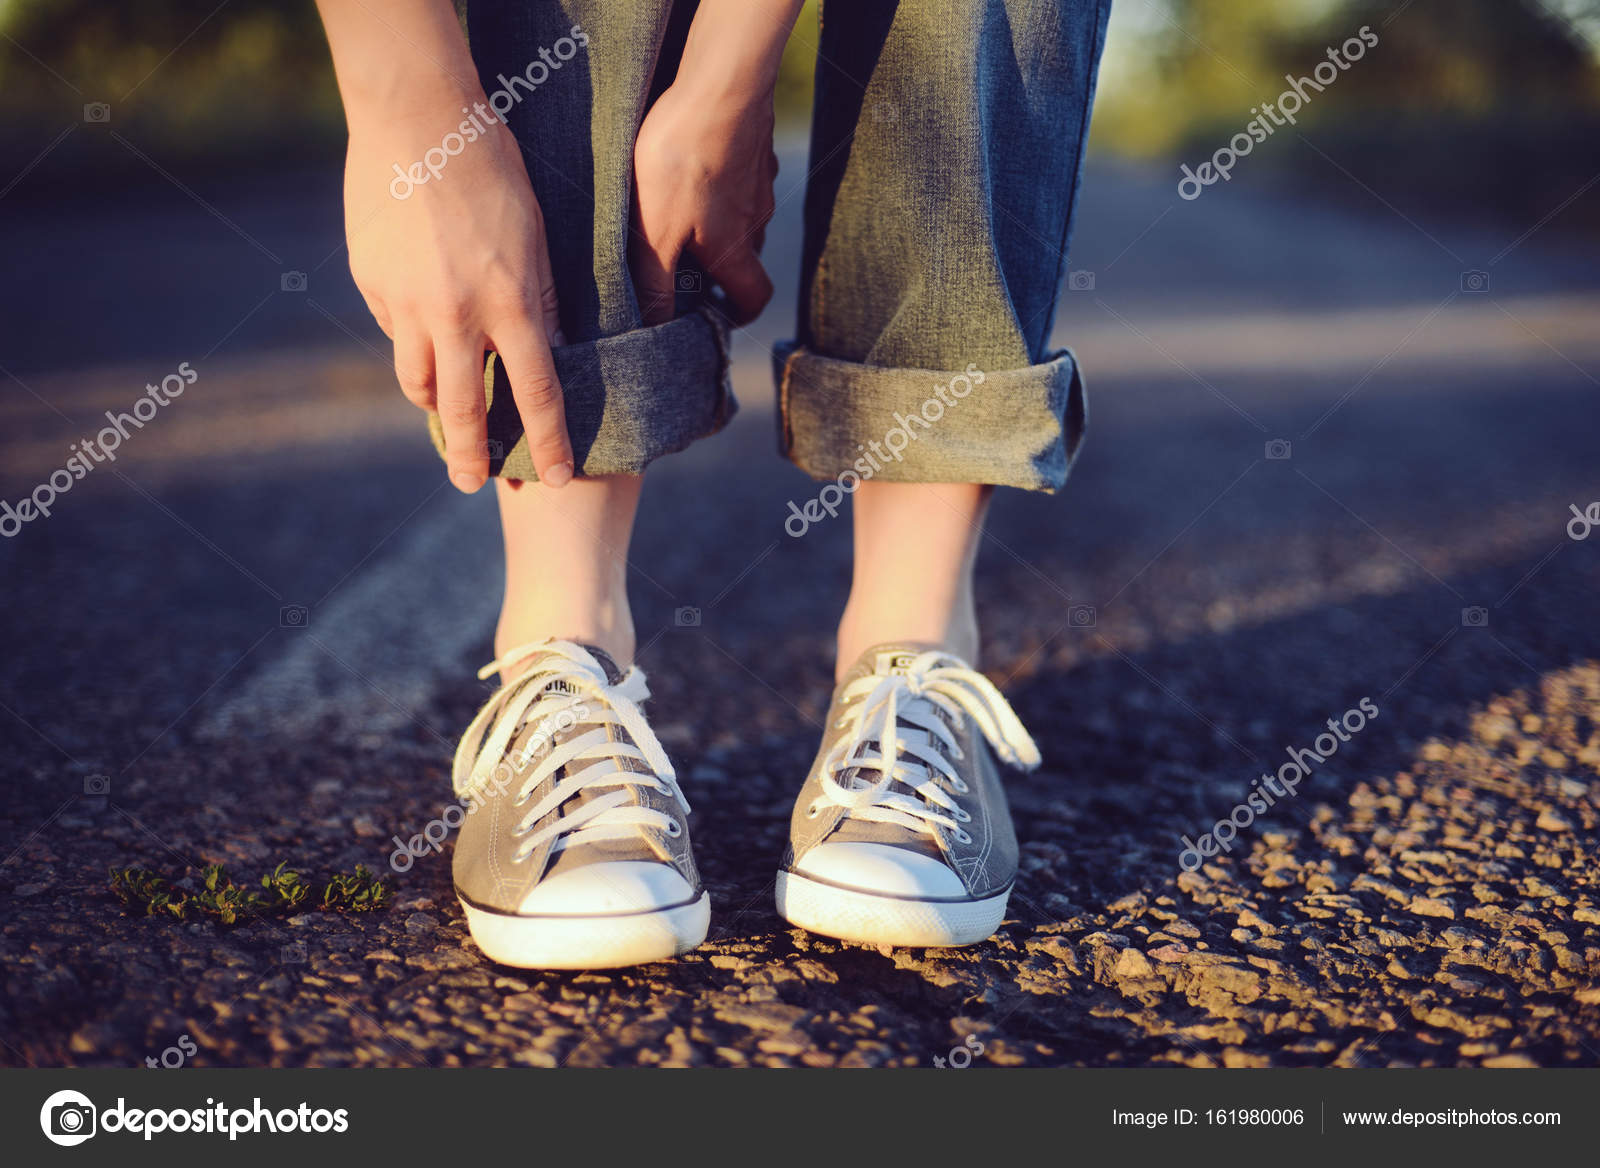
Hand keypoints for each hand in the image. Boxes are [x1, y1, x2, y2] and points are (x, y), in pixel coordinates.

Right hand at [344, 106, 572, 490]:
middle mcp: (455, 315)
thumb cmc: (492, 168)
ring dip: (432, 403)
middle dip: (468, 454)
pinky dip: (410, 336)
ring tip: (442, 416)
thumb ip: (540, 297)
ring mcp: (405, 303)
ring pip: (415, 377)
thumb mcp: (536, 236)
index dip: (549, 441)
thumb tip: (547, 346)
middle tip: (471, 483)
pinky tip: (420, 315)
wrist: (415, 118)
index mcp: (510, 302)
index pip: (537, 392)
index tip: (556, 478)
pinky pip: (394, 329)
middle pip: (461, 408)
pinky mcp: (371, 284)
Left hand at [630, 83, 777, 325]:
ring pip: (742, 216)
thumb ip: (656, 285)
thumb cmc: (682, 161)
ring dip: (719, 223)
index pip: (753, 298)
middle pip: (745, 257)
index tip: (717, 315)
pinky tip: (696, 165)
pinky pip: (741, 176)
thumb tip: (657, 330)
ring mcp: (759, 181)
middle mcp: (755, 221)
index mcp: (733, 249)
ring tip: (681, 210)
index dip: (738, 313)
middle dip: (719, 266)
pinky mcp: (755, 146)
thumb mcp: (656, 234)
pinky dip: (723, 182)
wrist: (721, 85)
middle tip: (682, 260)